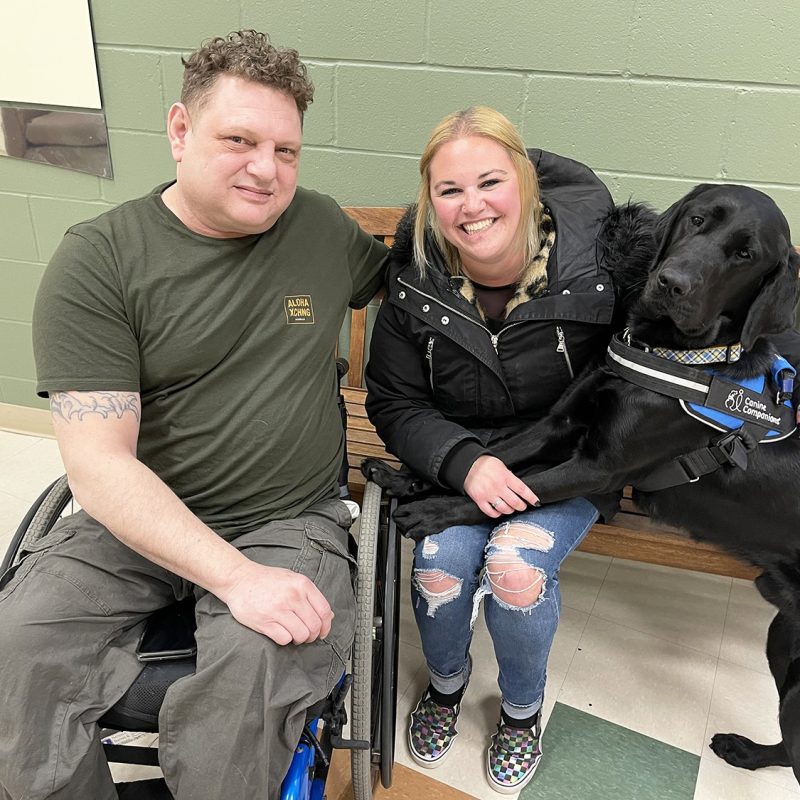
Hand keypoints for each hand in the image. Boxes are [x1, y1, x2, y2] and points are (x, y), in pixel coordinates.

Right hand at [218, 561, 333, 645]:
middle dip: (312, 636)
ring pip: (301, 634)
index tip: (322, 632)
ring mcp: (278, 609)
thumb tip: (328, 615)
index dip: (326, 626)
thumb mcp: (293, 580)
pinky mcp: (264, 621)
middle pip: (314, 626)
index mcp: (302, 584)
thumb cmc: (267, 580)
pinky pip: (284, 639)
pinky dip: (285, 640)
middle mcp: (292, 596)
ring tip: (294, 635)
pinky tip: (281, 633)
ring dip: (299, 639)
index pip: (324, 611)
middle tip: (306, 636)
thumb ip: (311, 596)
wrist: (239, 579)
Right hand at [463, 455, 539, 517]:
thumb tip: (519, 489)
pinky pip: (491, 512)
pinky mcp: (479, 500)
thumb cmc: (486, 464)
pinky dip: (497, 514)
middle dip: (521, 506)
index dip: (531, 497)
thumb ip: (510, 477)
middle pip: (515, 502)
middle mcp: (498, 486)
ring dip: (510, 510)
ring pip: (505, 509)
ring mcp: (488, 494)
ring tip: (511, 508)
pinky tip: (499, 511)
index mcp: (505, 476)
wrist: (467, 465)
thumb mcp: (501, 466)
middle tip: (523, 506)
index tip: (536, 502)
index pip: (522, 489)